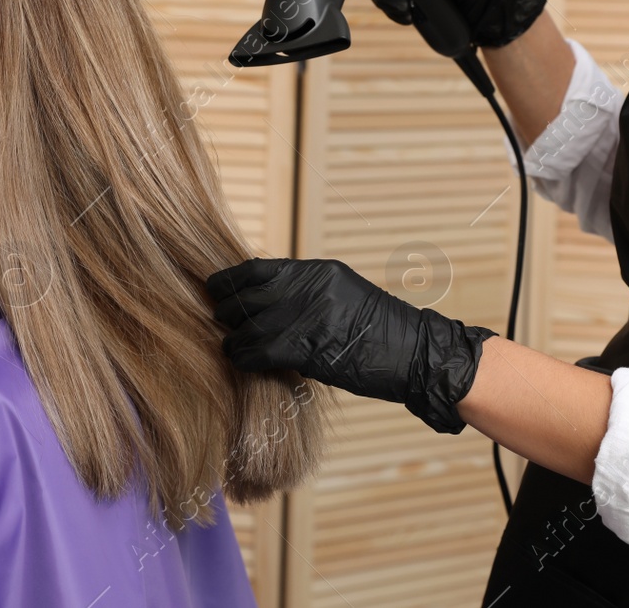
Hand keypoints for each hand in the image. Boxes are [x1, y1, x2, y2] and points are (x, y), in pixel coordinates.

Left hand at [205, 257, 496, 434]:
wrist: (414, 354)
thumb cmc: (378, 330)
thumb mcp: (340, 295)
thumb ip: (303, 293)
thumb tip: (261, 302)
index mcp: (316, 271)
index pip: (255, 268)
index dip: (229, 281)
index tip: (214, 290)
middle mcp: (309, 288)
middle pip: (247, 295)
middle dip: (226, 310)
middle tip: (218, 322)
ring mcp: (308, 316)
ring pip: (248, 324)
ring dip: (232, 338)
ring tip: (228, 346)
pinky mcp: (309, 347)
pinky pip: (260, 349)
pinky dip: (244, 356)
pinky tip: (242, 360)